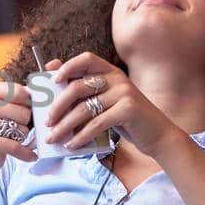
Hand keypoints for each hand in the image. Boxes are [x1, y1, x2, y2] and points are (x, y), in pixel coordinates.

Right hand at [0, 74, 37, 175]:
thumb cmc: (2, 125)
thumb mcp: (15, 104)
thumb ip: (34, 85)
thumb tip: (56, 63)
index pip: (20, 92)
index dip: (30, 103)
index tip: (29, 109)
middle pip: (23, 112)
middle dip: (27, 123)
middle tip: (21, 126)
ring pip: (20, 129)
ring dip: (24, 137)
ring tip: (16, 137)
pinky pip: (13, 146)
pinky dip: (26, 153)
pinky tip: (31, 155)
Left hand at [41, 52, 182, 157]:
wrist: (158, 135)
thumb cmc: (128, 119)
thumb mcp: (108, 102)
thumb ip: (88, 94)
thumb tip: (55, 88)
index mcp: (111, 72)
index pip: (87, 59)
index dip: (68, 66)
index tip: (53, 79)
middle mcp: (117, 78)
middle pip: (78, 87)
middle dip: (58, 105)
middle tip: (47, 121)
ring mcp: (124, 93)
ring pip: (84, 108)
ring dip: (65, 126)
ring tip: (54, 138)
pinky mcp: (128, 110)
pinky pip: (96, 124)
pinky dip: (81, 137)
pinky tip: (72, 146)